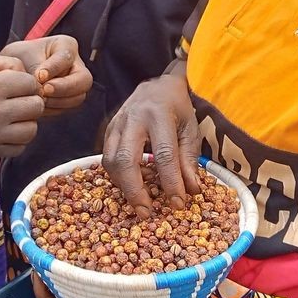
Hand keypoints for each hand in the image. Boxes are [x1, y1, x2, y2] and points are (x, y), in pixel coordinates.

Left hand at [0, 35, 91, 114]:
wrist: (12, 71)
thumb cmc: (19, 57)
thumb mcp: (23, 56)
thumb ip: (35, 70)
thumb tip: (44, 89)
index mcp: (66, 45)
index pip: (66, 57)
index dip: (54, 68)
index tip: (39, 76)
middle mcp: (76, 65)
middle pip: (84, 80)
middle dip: (65, 88)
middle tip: (44, 91)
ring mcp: (75, 84)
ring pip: (78, 97)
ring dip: (58, 102)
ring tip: (38, 99)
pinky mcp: (68, 100)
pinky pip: (66, 108)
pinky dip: (52, 109)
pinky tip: (38, 106)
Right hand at [0, 53, 45, 157]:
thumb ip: (6, 63)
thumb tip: (29, 75)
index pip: (31, 84)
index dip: (26, 82)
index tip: (15, 84)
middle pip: (36, 107)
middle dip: (30, 100)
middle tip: (17, 100)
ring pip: (31, 130)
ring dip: (26, 121)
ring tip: (13, 115)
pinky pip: (19, 148)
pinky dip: (17, 140)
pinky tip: (6, 130)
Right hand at [103, 73, 200, 215]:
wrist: (158, 84)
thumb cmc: (178, 108)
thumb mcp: (191, 128)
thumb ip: (189, 158)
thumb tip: (191, 190)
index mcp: (159, 115)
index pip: (164, 154)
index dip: (171, 182)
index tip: (178, 204)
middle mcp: (134, 118)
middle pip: (127, 160)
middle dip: (135, 190)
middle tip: (146, 212)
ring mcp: (117, 123)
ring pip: (111, 160)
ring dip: (123, 186)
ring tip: (139, 200)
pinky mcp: (108, 129)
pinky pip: (106, 157)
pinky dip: (117, 176)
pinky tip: (130, 184)